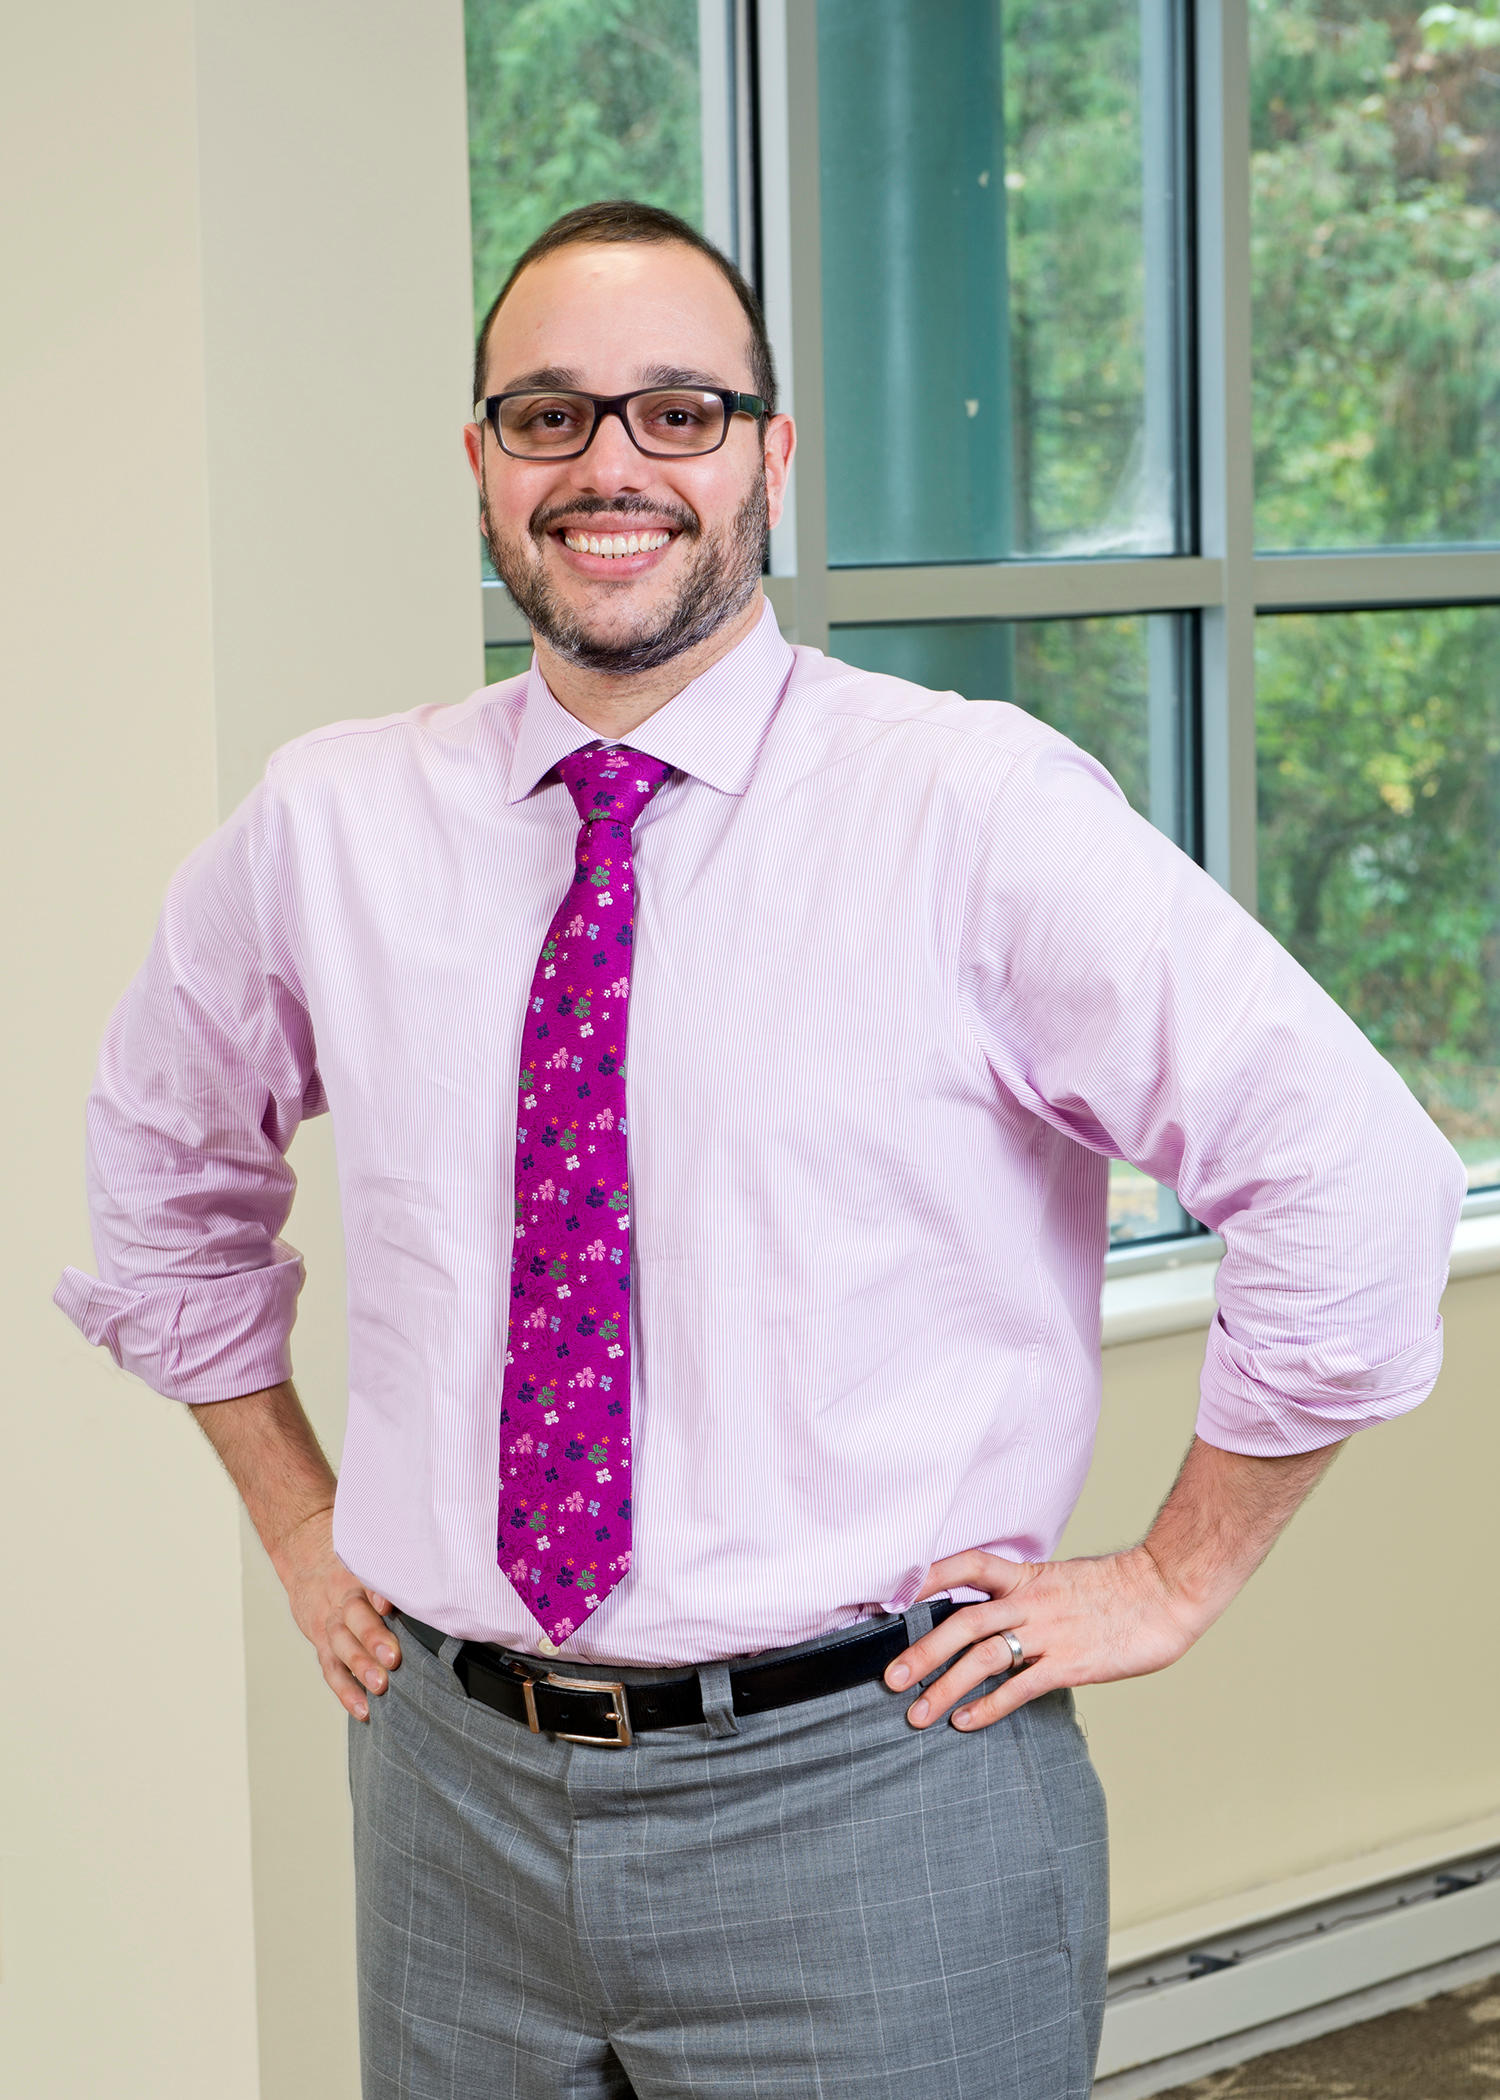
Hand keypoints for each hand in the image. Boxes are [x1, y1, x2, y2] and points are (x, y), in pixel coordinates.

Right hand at [273, 1505, 401, 1721]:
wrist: (303, 1549)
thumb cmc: (349, 1555)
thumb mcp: (368, 1547)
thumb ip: (395, 1559)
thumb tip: (437, 1568)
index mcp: (356, 1569)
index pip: (365, 1578)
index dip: (377, 1592)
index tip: (388, 1605)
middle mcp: (341, 1596)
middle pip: (353, 1615)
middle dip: (372, 1638)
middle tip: (392, 1657)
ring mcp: (328, 1621)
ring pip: (340, 1644)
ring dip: (359, 1666)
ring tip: (379, 1686)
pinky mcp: (321, 1641)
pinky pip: (331, 1668)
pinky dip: (345, 1690)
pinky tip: (362, 1708)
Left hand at [884, 1545, 1204, 1732]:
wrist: (1167, 1590)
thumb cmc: (1119, 1589)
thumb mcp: (1062, 1580)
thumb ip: (1026, 1595)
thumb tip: (995, 1613)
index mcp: (1026, 1576)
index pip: (966, 1566)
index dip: (926, 1578)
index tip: (892, 1597)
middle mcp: (1029, 1601)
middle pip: (961, 1622)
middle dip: (921, 1652)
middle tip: (890, 1679)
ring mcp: (1048, 1632)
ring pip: (981, 1657)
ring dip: (943, 1686)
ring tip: (917, 1713)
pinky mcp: (1070, 1663)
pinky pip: (1019, 1686)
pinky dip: (988, 1707)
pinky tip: (964, 1723)